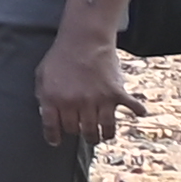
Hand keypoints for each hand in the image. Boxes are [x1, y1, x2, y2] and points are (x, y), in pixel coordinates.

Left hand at [42, 23, 132, 146]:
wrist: (84, 39)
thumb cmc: (61, 57)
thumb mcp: (42, 75)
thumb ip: (44, 96)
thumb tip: (46, 114)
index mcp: (54, 99)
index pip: (53, 127)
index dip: (54, 137)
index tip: (56, 142)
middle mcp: (76, 103)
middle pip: (80, 131)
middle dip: (81, 134)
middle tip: (84, 132)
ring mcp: (97, 99)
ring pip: (103, 129)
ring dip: (103, 134)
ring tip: (102, 134)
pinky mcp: (116, 92)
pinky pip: (130, 107)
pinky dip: (137, 111)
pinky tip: (138, 113)